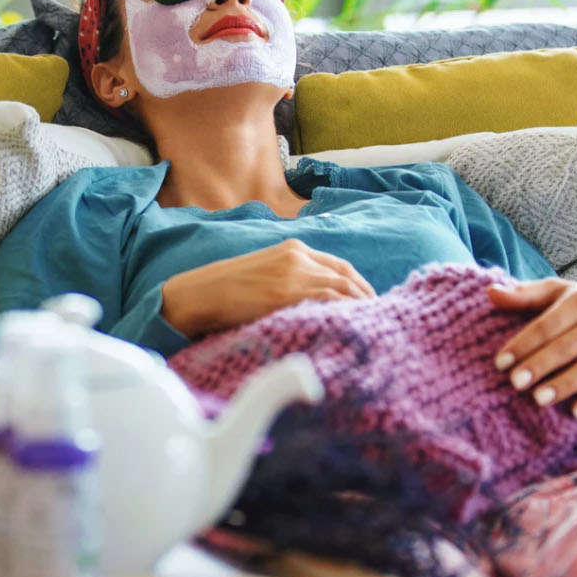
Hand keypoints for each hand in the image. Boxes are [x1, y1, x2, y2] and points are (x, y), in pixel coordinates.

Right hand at [161, 239, 375, 337]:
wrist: (197, 295)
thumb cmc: (224, 292)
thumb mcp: (262, 276)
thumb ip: (288, 281)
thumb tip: (312, 304)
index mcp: (292, 249)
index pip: (340, 266)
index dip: (359, 285)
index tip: (369, 304)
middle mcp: (297, 256)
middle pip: (347, 277)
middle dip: (367, 298)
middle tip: (379, 319)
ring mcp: (293, 274)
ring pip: (343, 288)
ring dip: (361, 308)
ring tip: (373, 327)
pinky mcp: (286, 293)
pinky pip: (328, 301)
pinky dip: (346, 313)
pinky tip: (353, 326)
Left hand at [487, 278, 576, 418]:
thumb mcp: (559, 294)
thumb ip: (525, 295)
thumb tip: (490, 292)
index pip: (547, 325)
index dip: (523, 344)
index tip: (500, 363)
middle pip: (567, 347)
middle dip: (540, 365)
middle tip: (515, 383)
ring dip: (564, 385)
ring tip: (539, 400)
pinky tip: (576, 412)